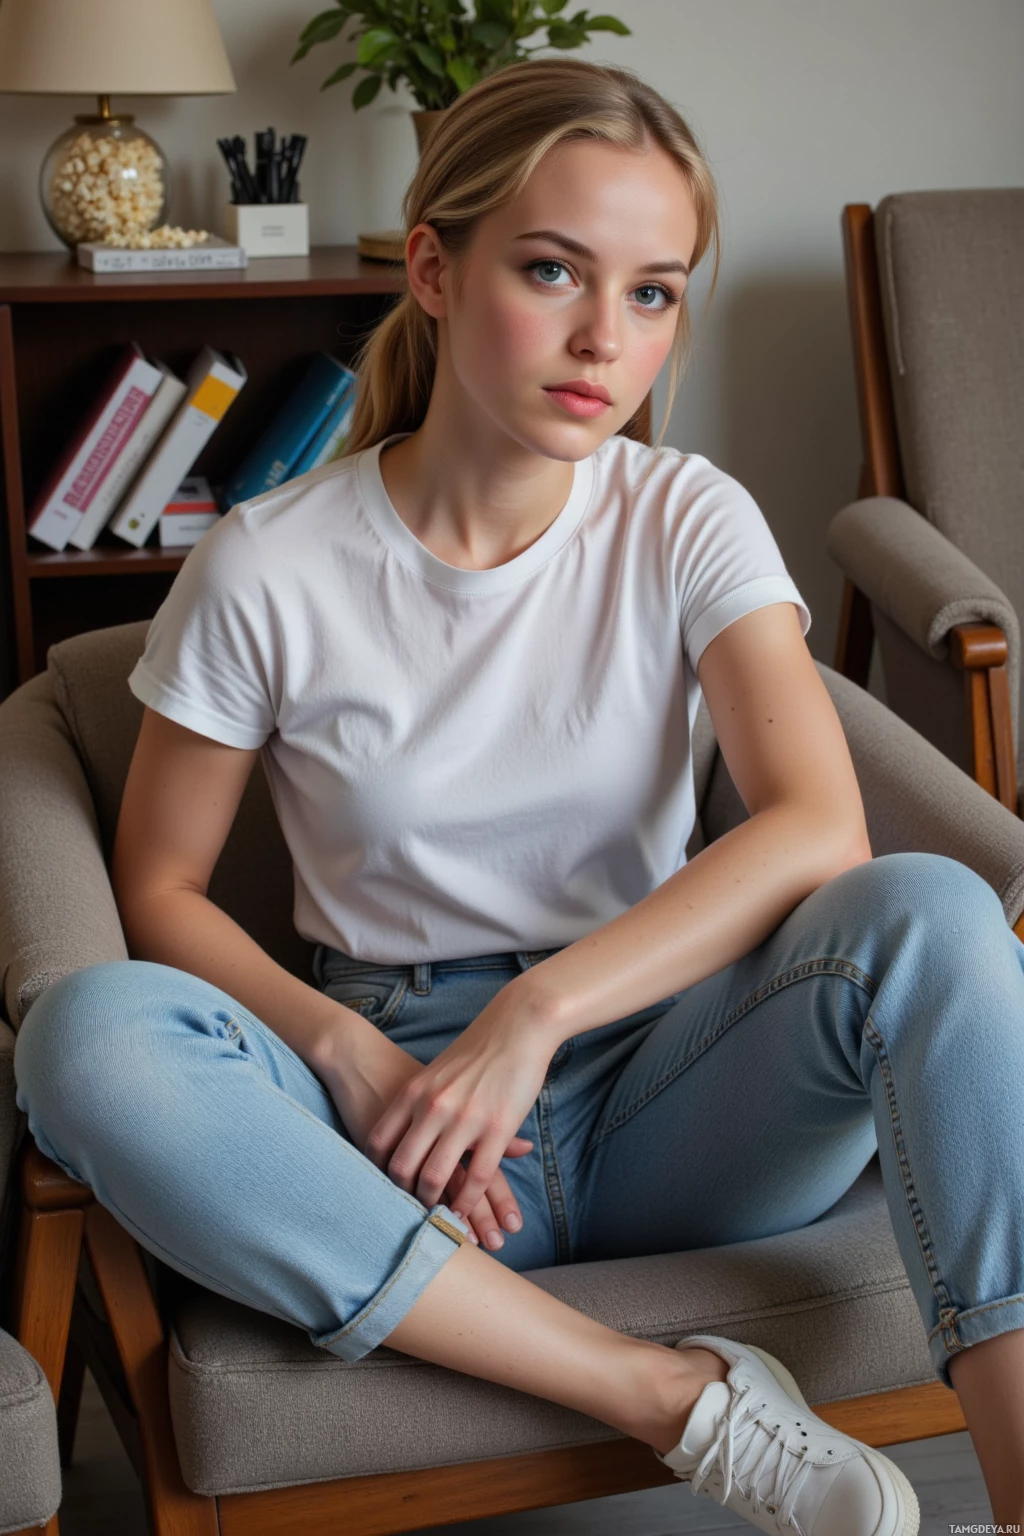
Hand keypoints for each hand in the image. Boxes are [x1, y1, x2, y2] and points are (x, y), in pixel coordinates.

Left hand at [363, 985, 556, 1227]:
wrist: (517, 1024)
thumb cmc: (477, 1048)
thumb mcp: (435, 1072)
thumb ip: (418, 1100)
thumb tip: (403, 1126)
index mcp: (414, 1093)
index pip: (379, 1143)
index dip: (375, 1171)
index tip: (380, 1187)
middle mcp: (433, 1108)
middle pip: (402, 1166)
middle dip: (402, 1195)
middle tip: (407, 1211)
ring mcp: (464, 1119)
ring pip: (437, 1177)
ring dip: (433, 1204)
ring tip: (435, 1218)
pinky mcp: (497, 1128)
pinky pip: (476, 1178)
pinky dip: (467, 1202)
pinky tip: (464, 1212)